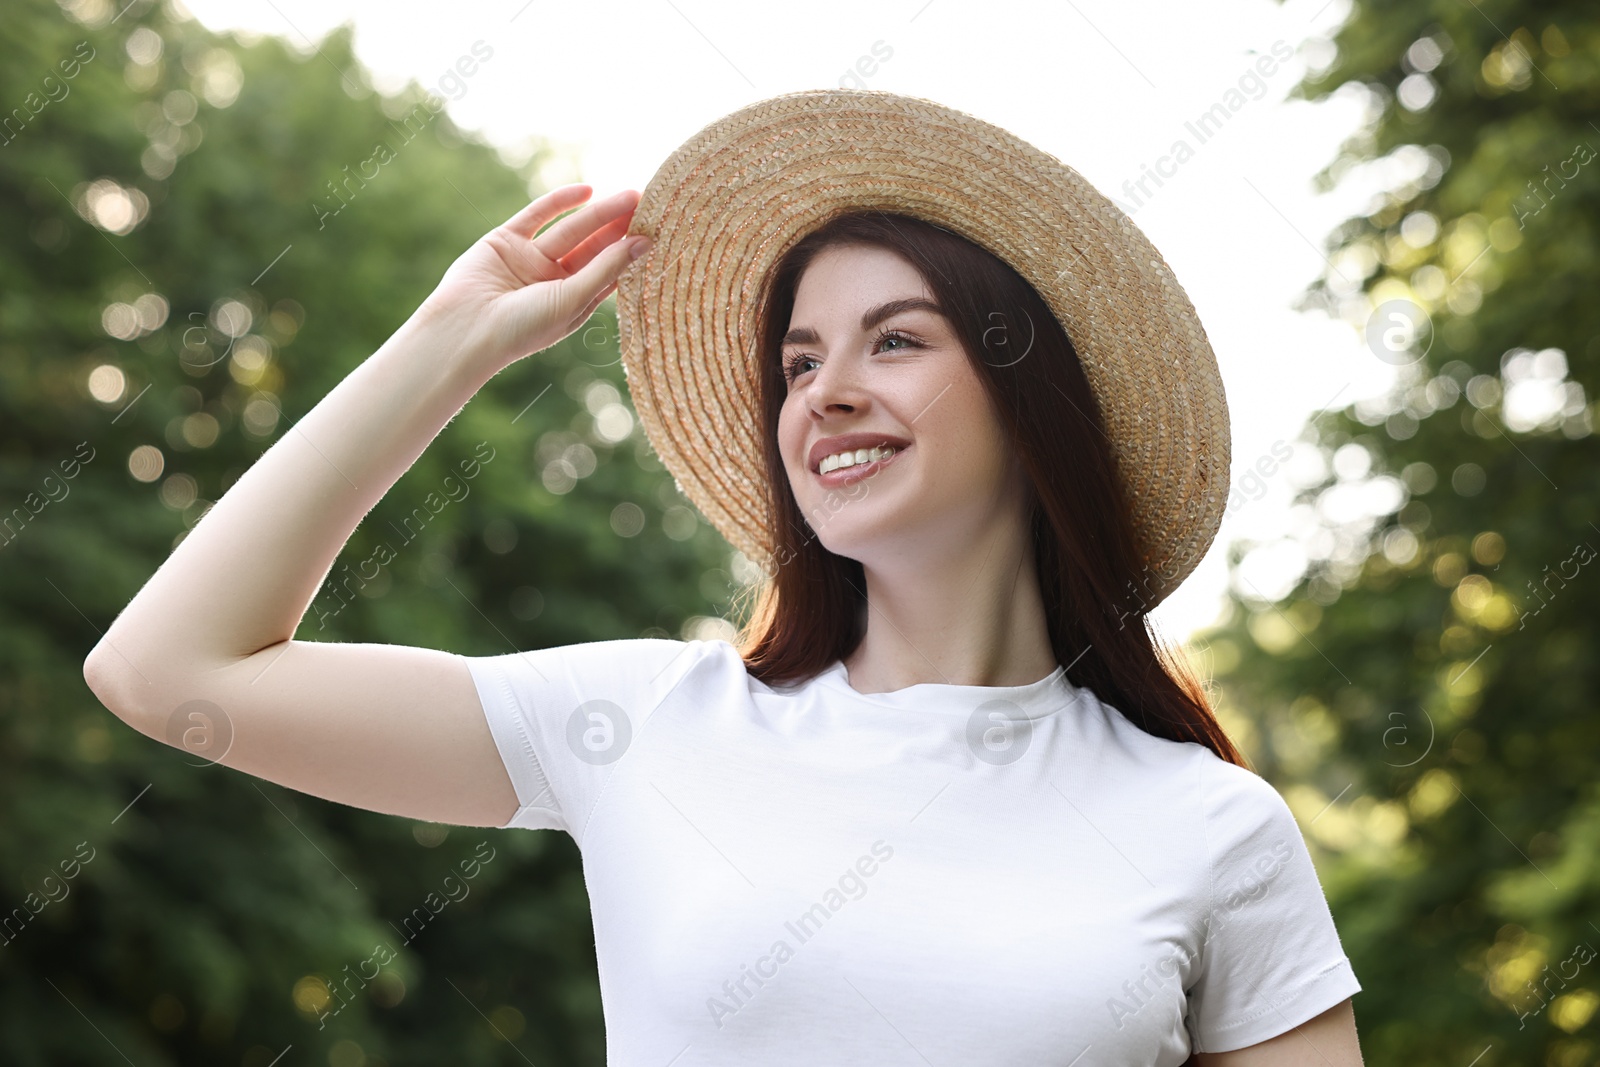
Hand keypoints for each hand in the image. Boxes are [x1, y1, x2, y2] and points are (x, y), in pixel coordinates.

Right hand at [409, 184, 650, 375]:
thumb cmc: (522, 328)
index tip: (658, 232)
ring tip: (629, 195)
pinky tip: (587, 191)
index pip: (609, 272)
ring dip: (599, 212)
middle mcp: (553, 280)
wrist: (464, 329)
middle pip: (593, 247)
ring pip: (570, 229)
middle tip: (649, 204)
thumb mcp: (572, 299)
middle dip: (619, 227)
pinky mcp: (505, 241)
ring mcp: (530, 259)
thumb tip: (644, 243)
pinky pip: (537, 215)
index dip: (631, 252)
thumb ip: (606, 269)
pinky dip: (560, 201)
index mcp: (572, 302)